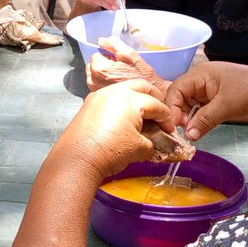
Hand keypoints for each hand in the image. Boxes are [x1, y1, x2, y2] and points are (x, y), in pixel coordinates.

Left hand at [50, 79, 174, 180]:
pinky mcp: (88, 104)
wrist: (77, 160)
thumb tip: (152, 140)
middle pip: (141, 87)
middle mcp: (115, 91)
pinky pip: (110, 98)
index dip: (166, 118)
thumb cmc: (111, 152)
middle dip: (153, 98)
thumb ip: (151, 141)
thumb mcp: (140, 148)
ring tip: (141, 115)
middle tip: (159, 113)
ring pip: (123, 89)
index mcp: (131, 99)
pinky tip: (123, 118)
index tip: (170, 129)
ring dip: (135, 99)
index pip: (156, 105)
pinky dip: (120, 104)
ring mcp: (99, 96)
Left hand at [86, 36, 168, 95]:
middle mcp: (93, 80)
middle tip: (119, 69)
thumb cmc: (141, 76)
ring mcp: (94, 89)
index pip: (97, 54)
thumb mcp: (130, 54)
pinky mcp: (99, 96)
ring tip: (118, 77)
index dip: (109, 56)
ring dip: (104, 73)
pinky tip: (116, 83)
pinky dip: (104, 82)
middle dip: (104, 64)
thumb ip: (113, 44)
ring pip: (94, 74)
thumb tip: (101, 41)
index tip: (119, 62)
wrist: (150, 96)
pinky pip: (97, 83)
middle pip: (93, 64)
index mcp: (99, 68)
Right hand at [165, 62, 247, 140]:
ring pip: (187, 105)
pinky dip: (196, 119)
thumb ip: (205, 120)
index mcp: (201, 74)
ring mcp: (207, 89)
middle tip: (184, 130)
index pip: (175, 88)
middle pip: (179, 97)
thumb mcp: (227, 105)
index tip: (174, 125)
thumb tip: (188, 135)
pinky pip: (198, 109)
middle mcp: (201, 80)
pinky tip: (198, 128)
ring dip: (187, 118)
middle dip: (178, 114)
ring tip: (192, 131)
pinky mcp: (214, 99)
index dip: (172, 107)